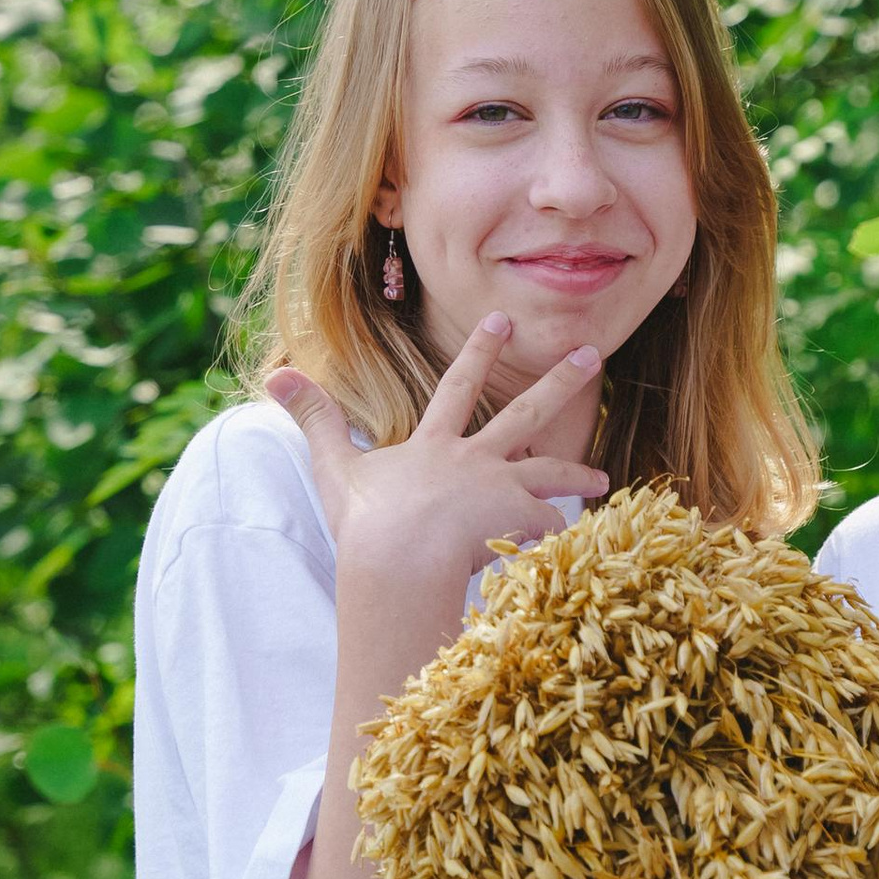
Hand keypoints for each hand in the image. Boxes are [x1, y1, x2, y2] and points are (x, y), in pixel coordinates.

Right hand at [267, 314, 607, 583]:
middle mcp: (475, 460)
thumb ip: (314, 419)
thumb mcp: (335, 467)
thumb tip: (275, 373)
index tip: (503, 319)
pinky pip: (549, 529)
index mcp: (435, 445)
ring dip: (577, 473)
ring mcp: (501, 490)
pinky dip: (559, 537)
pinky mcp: (520, 522)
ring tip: (603, 478)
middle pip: (525, 415)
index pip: (458, 386)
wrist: (399, 559)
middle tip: (591, 354)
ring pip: (549, 474)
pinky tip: (577, 547)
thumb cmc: (365, 521)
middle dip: (559, 382)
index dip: (479, 351)